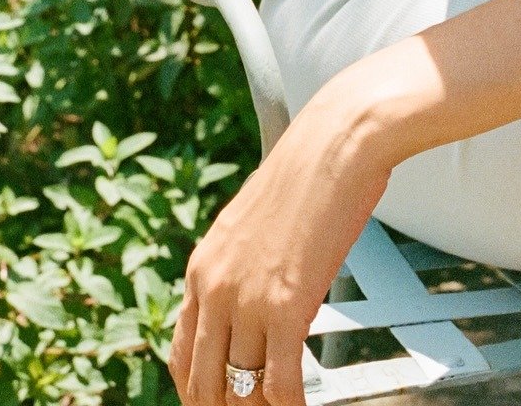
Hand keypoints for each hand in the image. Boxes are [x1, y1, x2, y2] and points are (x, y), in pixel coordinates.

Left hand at [167, 81, 393, 405]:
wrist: (338, 140)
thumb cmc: (312, 169)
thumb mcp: (256, 220)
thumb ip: (246, 263)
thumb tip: (263, 297)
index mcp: (202, 266)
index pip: (181, 353)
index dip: (199, 387)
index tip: (219, 400)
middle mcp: (213, 288)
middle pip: (204, 381)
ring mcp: (246, 300)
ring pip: (239, 388)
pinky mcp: (285, 308)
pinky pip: (278, 383)